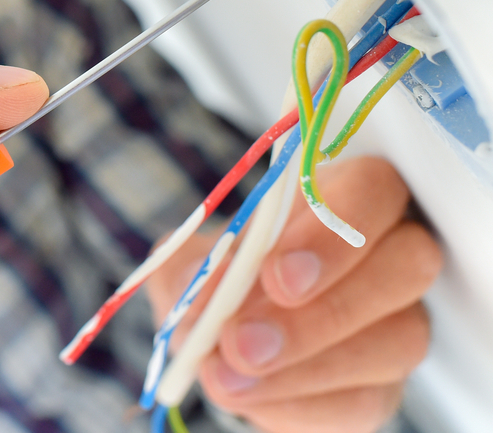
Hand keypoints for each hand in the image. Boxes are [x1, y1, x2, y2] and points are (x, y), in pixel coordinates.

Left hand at [147, 156, 441, 432]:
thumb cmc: (213, 278)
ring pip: (399, 339)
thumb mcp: (186, 261)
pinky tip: (248, 395)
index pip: (374, 190)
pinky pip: (366, 400)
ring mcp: (397, 321)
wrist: (214, 335)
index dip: (333, 235)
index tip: (274, 275)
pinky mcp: (383, 384)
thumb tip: (200, 286)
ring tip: (228, 372)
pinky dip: (299, 404)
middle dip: (327, 309)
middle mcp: (389, 252)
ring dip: (307, 365)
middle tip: (243, 339)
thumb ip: (189, 266)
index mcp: (342, 196)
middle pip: (408, 264)